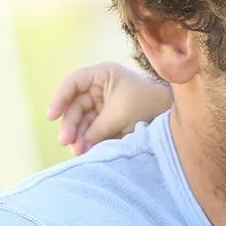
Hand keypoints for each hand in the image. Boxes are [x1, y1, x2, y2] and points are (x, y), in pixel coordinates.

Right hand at [44, 61, 170, 155]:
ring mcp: (104, 104)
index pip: (73, 83)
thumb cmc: (147, 104)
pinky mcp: (109, 120)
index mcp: (102, 75)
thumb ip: (96, 128)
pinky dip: (89, 140)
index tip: (51, 116)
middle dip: (71, 125)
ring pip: (83, 120)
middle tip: (66, 142)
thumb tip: (78, 146)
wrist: (173, 115)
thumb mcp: (119, 114)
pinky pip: (93, 129)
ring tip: (77, 151)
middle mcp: (100, 88)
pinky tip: (84, 151)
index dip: (60, 99)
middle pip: (76, 105)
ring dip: (78, 136)